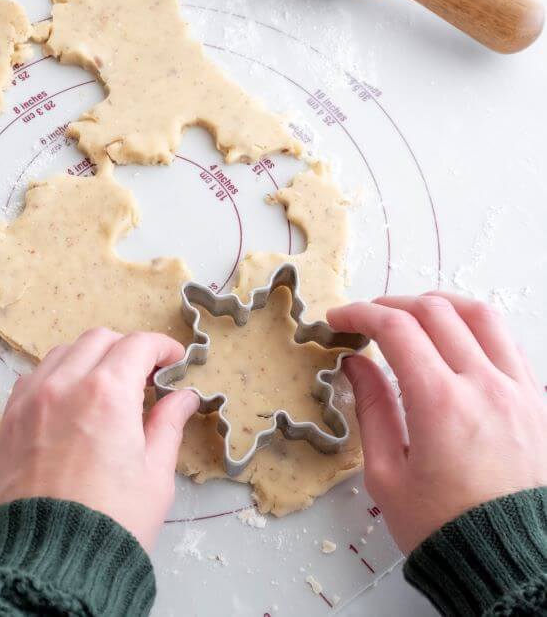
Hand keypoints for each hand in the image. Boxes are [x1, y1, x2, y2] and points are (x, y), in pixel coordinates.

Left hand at [0, 328, 198, 550]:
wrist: (49, 563)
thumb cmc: (109, 524)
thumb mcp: (154, 475)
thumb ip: (167, 425)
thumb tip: (182, 398)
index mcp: (107, 394)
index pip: (137, 345)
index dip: (161, 348)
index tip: (172, 361)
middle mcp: (64, 386)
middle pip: (99, 340)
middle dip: (127, 349)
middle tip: (145, 375)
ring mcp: (31, 400)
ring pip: (63, 353)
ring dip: (90, 358)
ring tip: (108, 388)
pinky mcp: (9, 420)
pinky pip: (34, 377)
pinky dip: (57, 376)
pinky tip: (71, 401)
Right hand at [328, 292, 546, 553]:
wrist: (508, 562)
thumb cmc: (443, 527)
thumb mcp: (386, 474)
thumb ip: (371, 409)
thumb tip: (357, 364)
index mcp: (440, 403)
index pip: (396, 328)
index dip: (360, 313)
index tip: (339, 319)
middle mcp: (484, 386)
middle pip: (435, 311)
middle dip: (392, 305)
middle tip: (367, 319)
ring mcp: (518, 390)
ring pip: (480, 315)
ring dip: (439, 304)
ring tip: (412, 315)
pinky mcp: (537, 402)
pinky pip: (507, 342)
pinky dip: (474, 327)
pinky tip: (454, 341)